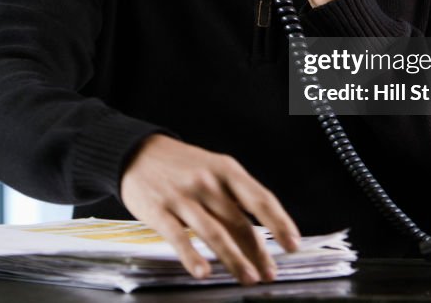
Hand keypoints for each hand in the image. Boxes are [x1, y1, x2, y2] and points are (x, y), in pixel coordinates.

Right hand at [119, 134, 299, 284]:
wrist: (137, 153)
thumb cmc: (182, 166)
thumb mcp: (213, 168)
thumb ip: (235, 196)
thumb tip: (263, 229)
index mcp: (226, 170)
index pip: (261, 199)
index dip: (280, 223)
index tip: (293, 244)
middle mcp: (207, 182)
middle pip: (240, 222)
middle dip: (259, 252)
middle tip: (270, 273)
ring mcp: (183, 196)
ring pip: (215, 233)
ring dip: (234, 259)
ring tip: (248, 277)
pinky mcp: (159, 210)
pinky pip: (179, 237)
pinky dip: (193, 256)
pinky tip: (204, 272)